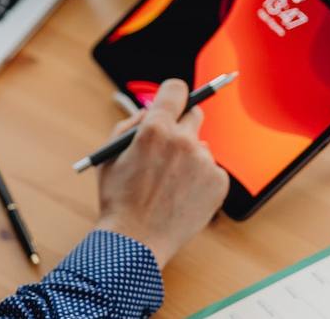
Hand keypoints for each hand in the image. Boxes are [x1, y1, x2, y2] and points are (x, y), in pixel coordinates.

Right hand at [94, 79, 228, 267]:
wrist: (136, 240)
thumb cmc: (118, 197)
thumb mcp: (110, 153)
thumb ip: (131, 124)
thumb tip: (152, 111)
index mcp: (155, 129)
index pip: (176, 89)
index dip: (172, 93)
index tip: (173, 99)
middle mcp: (184, 140)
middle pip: (194, 113)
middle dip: (182, 122)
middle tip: (172, 138)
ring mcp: (204, 162)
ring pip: (200, 146)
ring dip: (188, 155)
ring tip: (169, 183)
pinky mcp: (218, 182)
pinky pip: (209, 169)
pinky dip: (198, 178)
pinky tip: (181, 195)